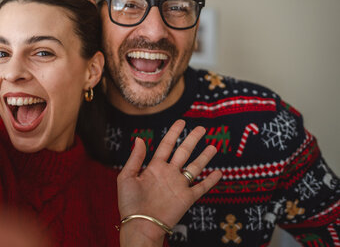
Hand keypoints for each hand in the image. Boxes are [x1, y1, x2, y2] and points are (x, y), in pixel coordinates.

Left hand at [117, 120, 221, 244]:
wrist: (140, 225)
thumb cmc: (129, 204)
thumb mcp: (126, 177)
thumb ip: (135, 158)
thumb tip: (140, 138)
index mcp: (154, 167)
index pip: (167, 145)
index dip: (174, 132)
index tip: (181, 121)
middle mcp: (169, 174)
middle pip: (184, 152)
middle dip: (192, 140)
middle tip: (202, 128)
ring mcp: (179, 185)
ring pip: (195, 167)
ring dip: (204, 157)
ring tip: (214, 146)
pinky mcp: (187, 198)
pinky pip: (201, 188)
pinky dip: (211, 181)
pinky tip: (219, 173)